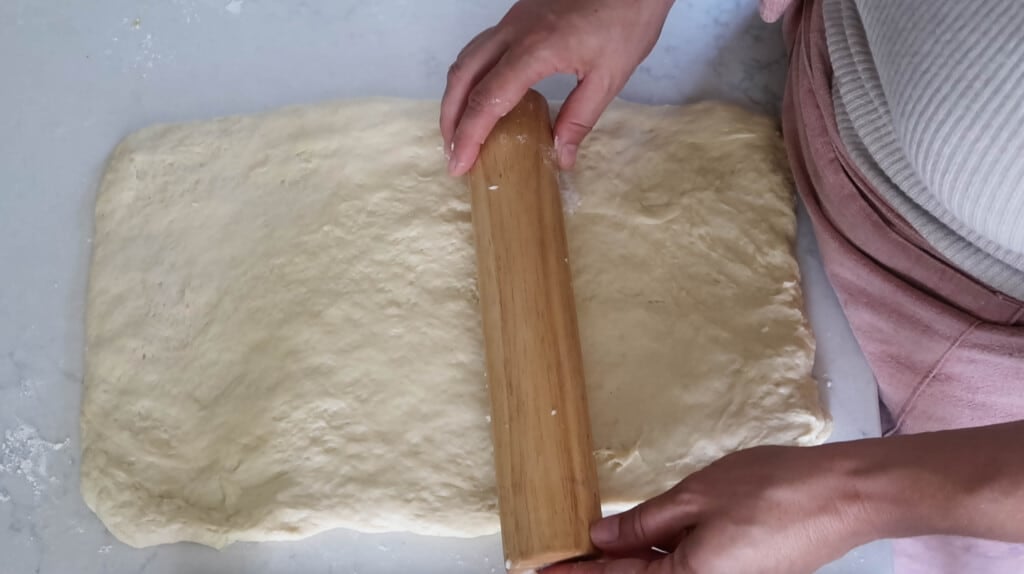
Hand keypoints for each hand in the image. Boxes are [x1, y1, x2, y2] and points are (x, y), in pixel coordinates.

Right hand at [440, 0, 674, 174]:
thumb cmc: (627, 17)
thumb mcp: (610, 75)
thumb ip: (580, 118)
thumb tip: (561, 157)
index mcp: (534, 50)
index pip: (487, 100)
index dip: (469, 137)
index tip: (460, 165)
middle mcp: (513, 33)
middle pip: (463, 78)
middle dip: (451, 120)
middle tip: (453, 154)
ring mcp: (511, 21)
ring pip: (465, 60)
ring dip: (455, 97)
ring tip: (459, 131)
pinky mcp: (517, 17)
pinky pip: (480, 49)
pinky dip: (470, 77)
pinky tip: (480, 96)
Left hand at [547, 445, 874, 573]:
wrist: (842, 496)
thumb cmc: (772, 490)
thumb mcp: (694, 497)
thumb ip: (643, 523)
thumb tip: (600, 538)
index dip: (574, 573)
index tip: (541, 568)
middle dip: (600, 568)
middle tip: (562, 556)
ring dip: (630, 562)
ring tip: (593, 544)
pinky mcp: (743, 573)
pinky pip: (687, 568)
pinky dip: (660, 555)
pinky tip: (642, 539)